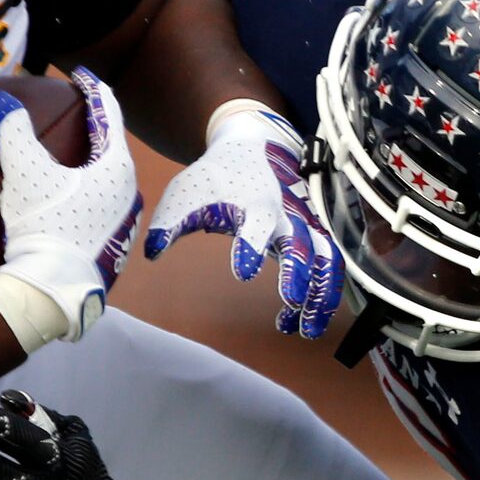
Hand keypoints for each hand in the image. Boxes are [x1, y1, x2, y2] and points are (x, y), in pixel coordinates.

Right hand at [0, 73, 141, 339]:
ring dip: (90, 165)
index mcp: (117, 167)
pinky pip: (101, 207)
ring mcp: (123, 222)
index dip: (92, 90)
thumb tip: (2, 100)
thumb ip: (13, 130)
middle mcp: (129, 193)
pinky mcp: (112, 247)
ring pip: (108, 181)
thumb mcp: (25, 170)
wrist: (52, 290)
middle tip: (79, 112)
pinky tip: (70, 199)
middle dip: (94, 128)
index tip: (81, 76)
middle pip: (111, 148)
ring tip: (73, 156)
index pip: (108, 114)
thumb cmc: (44, 224)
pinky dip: (86, 194)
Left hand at [143, 103, 341, 338]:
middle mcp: (285, 214)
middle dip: (299, 273)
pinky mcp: (313, 236)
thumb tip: (152, 253)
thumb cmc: (213, 177)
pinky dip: (322, 295)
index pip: (257, 224)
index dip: (251, 247)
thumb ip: (169, 223)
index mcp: (254, 201)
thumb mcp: (185, 193)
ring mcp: (304, 225)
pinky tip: (300, 323)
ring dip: (320, 294)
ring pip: (324, 258)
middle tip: (290, 302)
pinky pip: (328, 266)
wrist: (249, 149)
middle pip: (300, 242)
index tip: (243, 272)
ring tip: (306, 330)